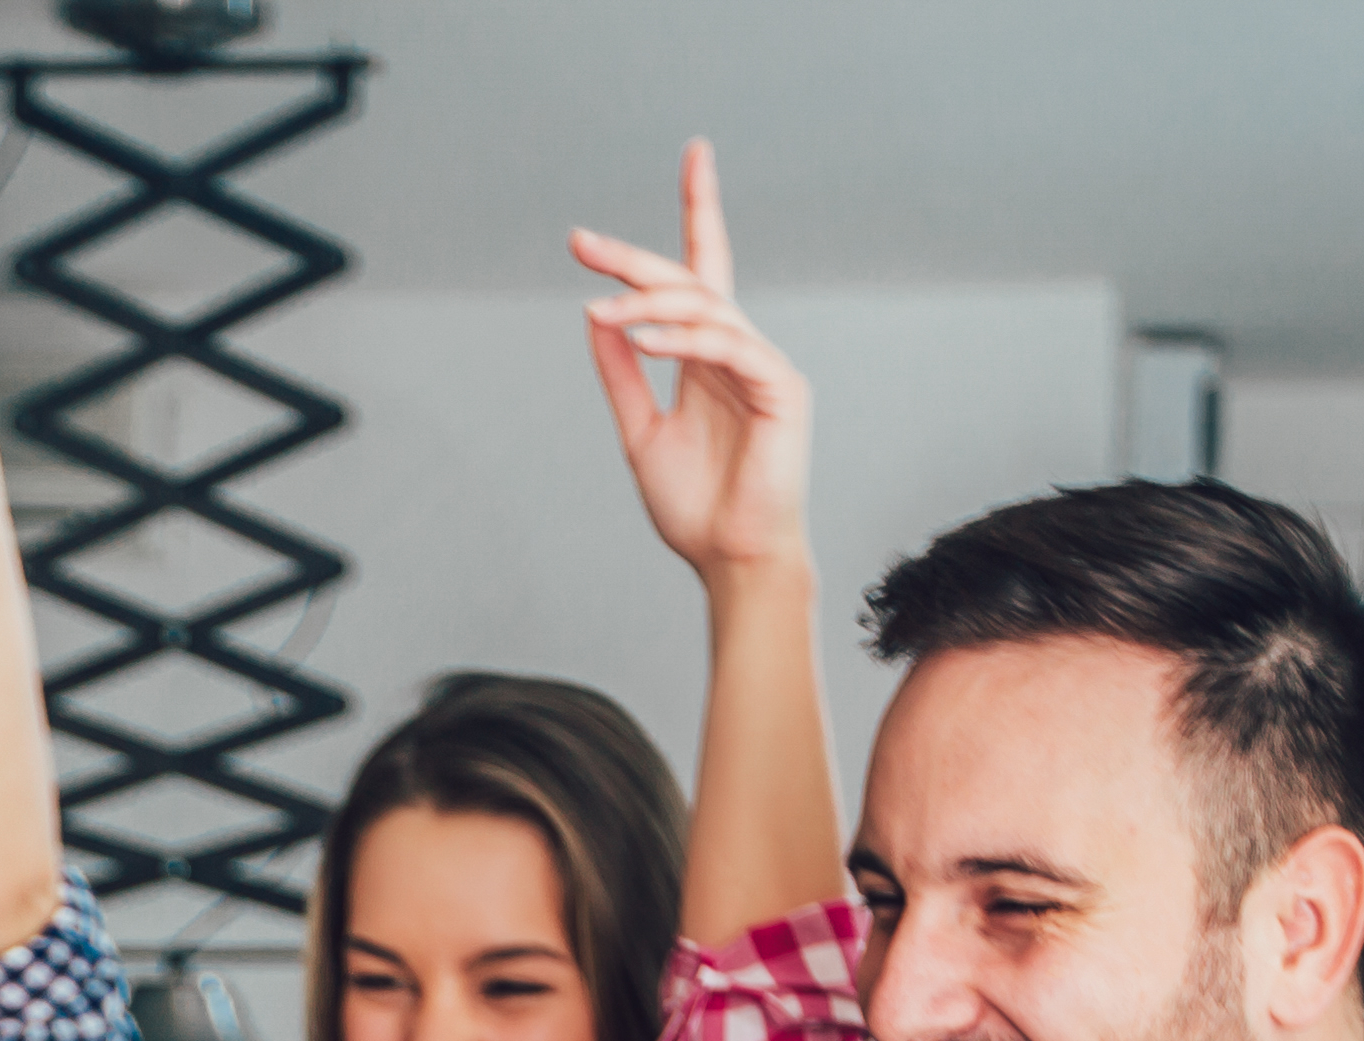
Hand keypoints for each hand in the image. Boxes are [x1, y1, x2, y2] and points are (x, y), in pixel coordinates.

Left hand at [574, 145, 811, 582]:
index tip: (692, 155)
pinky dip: (680, 337)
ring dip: (646, 303)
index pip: (703, 271)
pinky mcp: (781, 388)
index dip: (699, 209)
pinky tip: (638, 337)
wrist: (732, 563)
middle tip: (582, 242)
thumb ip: (622, 373)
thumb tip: (596, 315)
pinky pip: (727, 345)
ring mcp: (764, 366)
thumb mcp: (640, 432)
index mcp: (710, 357)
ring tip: (600, 308)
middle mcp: (739, 351)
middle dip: (636, 257)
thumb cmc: (696, 509)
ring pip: (705, 307)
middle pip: (693, 279)